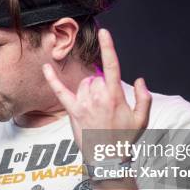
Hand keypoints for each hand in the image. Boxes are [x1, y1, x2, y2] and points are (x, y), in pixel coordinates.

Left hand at [42, 28, 151, 149]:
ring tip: (96, 107)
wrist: (108, 158)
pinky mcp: (73, 112)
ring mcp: (84, 105)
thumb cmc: (125, 139)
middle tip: (107, 104)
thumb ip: (144, 98)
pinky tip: (45, 67)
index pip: (112, 66)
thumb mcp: (142, 119)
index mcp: (115, 96)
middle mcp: (98, 98)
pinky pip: (60, 91)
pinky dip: (52, 79)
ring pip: (84, 84)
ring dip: (89, 89)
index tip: (105, 32)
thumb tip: (139, 80)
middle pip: (97, 78)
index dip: (109, 47)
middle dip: (101, 85)